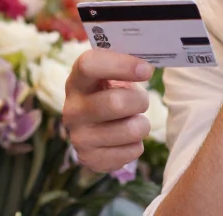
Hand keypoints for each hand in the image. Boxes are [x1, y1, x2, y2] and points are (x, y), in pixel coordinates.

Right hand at [63, 49, 153, 173]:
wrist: (94, 125)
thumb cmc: (110, 91)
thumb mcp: (113, 73)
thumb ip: (128, 64)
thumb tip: (150, 63)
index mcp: (77, 80)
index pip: (89, 65)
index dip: (121, 65)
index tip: (146, 70)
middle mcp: (72, 109)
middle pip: (116, 103)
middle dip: (140, 101)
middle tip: (141, 101)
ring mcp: (79, 137)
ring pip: (131, 130)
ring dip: (142, 124)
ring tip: (132, 120)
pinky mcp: (90, 159)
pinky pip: (131, 152)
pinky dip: (136, 145)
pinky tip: (124, 139)